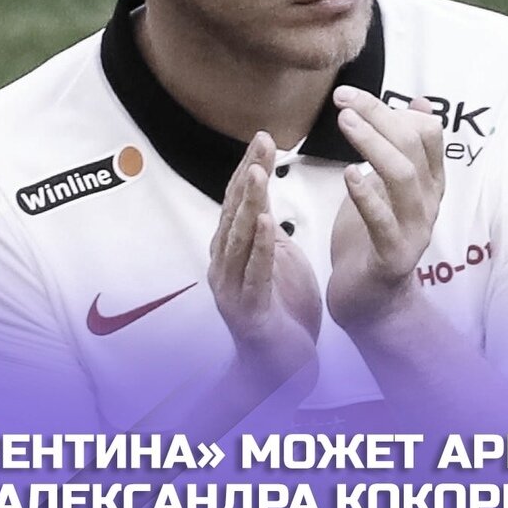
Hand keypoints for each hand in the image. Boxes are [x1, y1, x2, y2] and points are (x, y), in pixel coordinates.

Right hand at [208, 132, 321, 386]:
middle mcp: (225, 265)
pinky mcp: (249, 311)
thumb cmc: (280, 313)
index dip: (249, 168)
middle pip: (234, 212)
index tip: (263, 137)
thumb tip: (263, 199)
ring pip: (238, 239)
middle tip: (261, 141)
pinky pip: (254, 273)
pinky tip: (268, 221)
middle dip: (248, 175)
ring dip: (248, 203)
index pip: (238, 202)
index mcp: (233, 252)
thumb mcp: (275, 262)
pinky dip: (260, 246)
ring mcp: (232, 289)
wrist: (282, 370)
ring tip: (258, 172)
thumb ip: (266, 233)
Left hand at [327, 87, 444, 329]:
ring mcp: (414, 228)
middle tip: (343, 100)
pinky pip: (383, 221)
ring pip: (403, 177)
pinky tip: (349, 174)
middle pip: (413, 147)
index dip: (392, 108)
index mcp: (429, 182)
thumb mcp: (388, 185)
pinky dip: (367, 195)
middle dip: (379, 117)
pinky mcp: (393, 255)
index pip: (426, 132)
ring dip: (374, 145)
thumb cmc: (373, 235)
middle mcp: (428, 202)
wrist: (370, 297)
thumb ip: (402, 148)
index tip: (352, 95)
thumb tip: (420, 103)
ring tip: (345, 123)